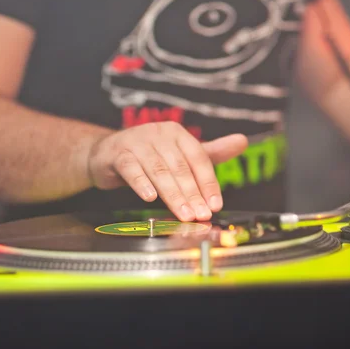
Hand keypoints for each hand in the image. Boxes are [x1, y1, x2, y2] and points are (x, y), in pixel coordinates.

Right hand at [87, 122, 247, 220]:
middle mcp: (158, 134)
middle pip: (180, 167)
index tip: (215, 204)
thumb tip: (243, 141)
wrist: (106, 154)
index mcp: (177, 133)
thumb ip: (210, 153)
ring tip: (183, 213)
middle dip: (192, 193)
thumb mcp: (180, 153)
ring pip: (158, 170)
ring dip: (172, 194)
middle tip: (201, 214)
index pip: (198, 158)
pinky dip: (141, 183)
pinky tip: (150, 198)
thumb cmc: (149, 156)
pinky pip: (131, 169)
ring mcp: (136, 142)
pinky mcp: (118, 154)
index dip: (208, 182)